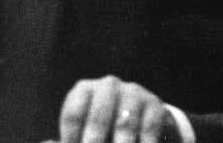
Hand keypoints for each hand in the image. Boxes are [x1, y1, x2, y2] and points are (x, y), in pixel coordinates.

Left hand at [56, 75, 178, 142]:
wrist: (141, 124)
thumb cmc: (102, 132)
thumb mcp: (82, 134)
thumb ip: (67, 141)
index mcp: (84, 91)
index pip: (73, 114)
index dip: (72, 138)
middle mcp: (107, 85)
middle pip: (98, 116)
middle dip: (95, 142)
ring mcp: (133, 92)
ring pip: (124, 123)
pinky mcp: (155, 104)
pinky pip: (148, 127)